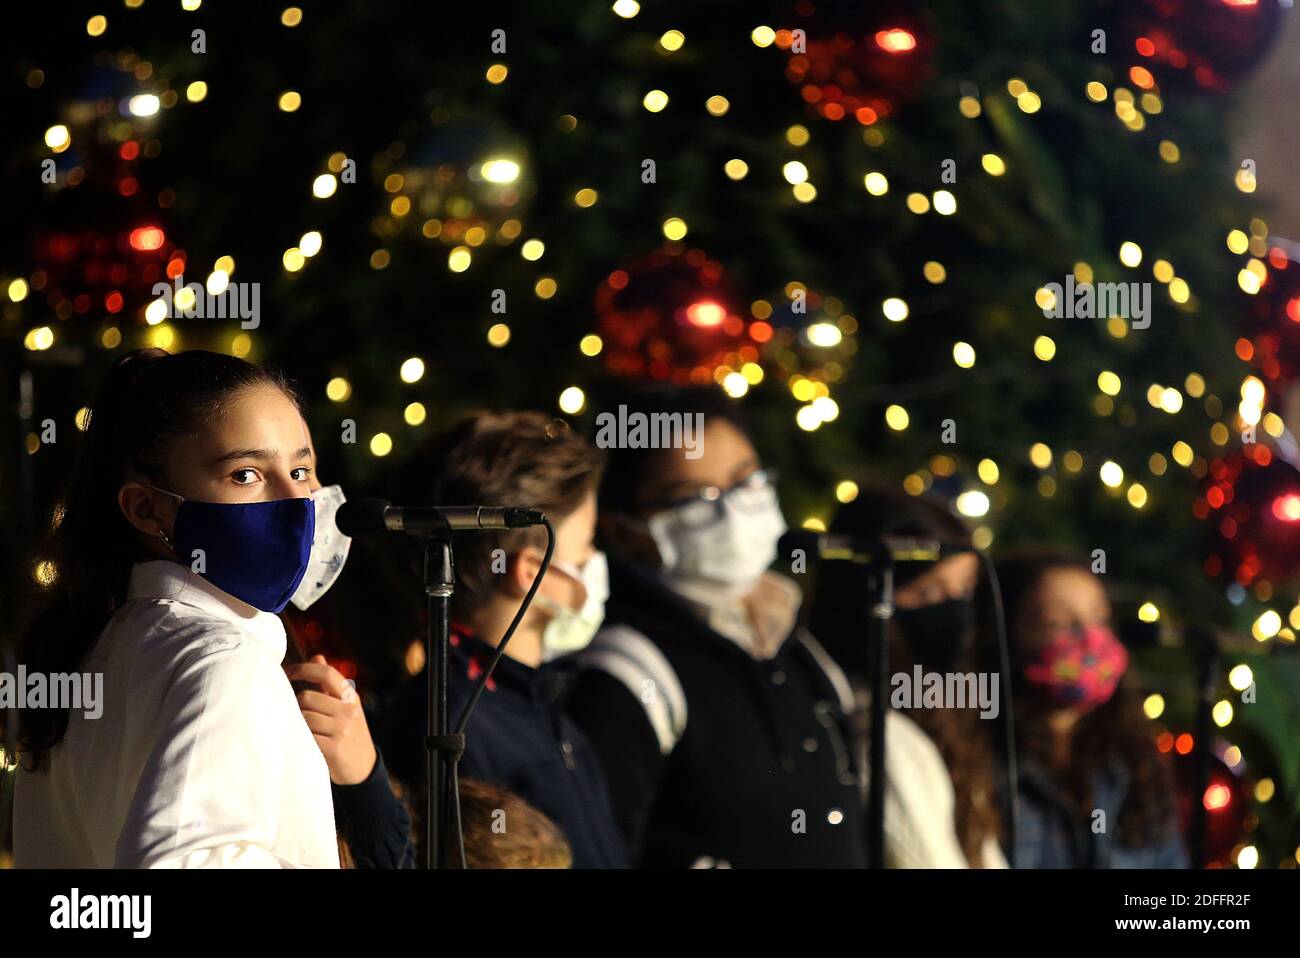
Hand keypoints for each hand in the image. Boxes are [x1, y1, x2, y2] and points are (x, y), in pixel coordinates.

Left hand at [284, 654, 376, 785]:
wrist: (363, 767)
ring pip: (304, 717)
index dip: (303, 669)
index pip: (326, 673)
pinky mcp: (334, 748)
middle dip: (297, 706)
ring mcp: (342, 729)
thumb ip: (328, 683)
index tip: (286, 673)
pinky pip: (307, 736)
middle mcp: (348, 710)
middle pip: (307, 697)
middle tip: (298, 716)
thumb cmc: (348, 732)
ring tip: (303, 731)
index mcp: (350, 697)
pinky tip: (306, 743)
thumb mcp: (344, 706)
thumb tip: (316, 657)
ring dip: (298, 724)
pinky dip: (302, 739)